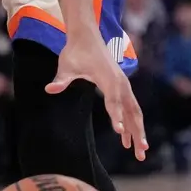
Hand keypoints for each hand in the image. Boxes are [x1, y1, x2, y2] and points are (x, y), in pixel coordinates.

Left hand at [49, 32, 147, 158]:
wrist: (86, 36)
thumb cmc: (75, 52)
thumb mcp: (66, 65)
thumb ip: (61, 79)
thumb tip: (50, 88)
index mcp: (108, 79)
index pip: (113, 101)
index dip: (116, 116)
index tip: (119, 132)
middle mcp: (120, 83)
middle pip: (132, 111)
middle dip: (137, 133)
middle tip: (141, 154)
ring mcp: (123, 85)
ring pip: (134, 112)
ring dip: (138, 131)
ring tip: (140, 153)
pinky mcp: (122, 86)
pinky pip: (130, 108)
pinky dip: (131, 122)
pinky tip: (126, 138)